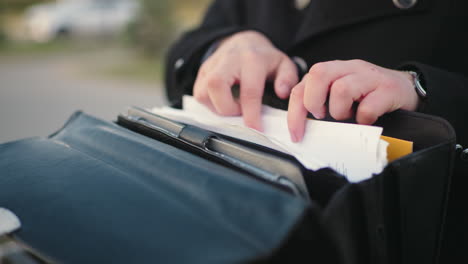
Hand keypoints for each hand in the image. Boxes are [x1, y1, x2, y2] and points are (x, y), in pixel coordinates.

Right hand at [193, 30, 298, 129]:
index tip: (256, 128)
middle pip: (216, 87)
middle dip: (227, 109)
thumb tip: (282, 93)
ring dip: (216, 107)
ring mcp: (213, 64)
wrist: (243, 40)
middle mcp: (229, 60)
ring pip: (203, 92)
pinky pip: (198, 93)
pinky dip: (209, 103)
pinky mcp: (202, 71)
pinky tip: (223, 101)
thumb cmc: (263, 57)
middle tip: (239, 112)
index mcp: (252, 59)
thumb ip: (288, 78)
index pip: (249, 91)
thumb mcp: (283, 64)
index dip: (251, 114)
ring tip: (232, 106)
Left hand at [287, 59, 418, 141]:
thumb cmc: (368, 96)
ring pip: (341, 88)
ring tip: (348, 117)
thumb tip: (301, 130)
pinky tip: (366, 120)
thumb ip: (321, 105)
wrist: (407, 89)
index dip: (294, 111)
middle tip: (323, 117)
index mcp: (333, 71)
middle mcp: (349, 68)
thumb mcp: (340, 97)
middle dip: (313, 102)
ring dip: (339, 111)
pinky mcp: (388, 89)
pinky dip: (363, 118)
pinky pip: (368, 106)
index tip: (296, 133)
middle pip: (318, 74)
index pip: (303, 84)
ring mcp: (369, 76)